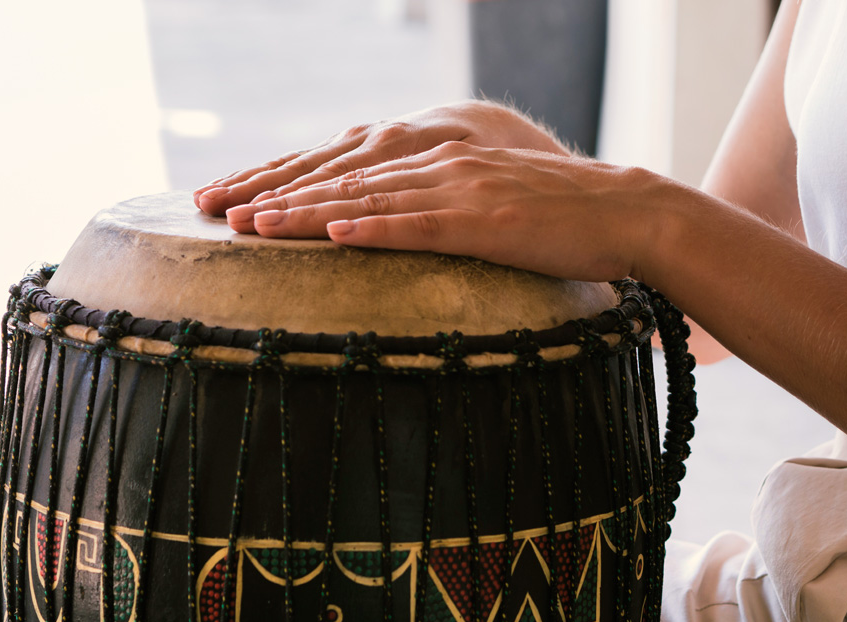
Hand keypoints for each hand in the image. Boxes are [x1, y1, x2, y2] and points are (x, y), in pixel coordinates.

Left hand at [228, 141, 678, 283]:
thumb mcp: (491, 203)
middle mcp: (441, 165)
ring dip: (307, 213)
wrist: (624, 212)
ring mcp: (462, 190)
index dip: (293, 184)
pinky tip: (334, 234)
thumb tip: (400, 227)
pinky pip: (420, 226)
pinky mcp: (486, 222)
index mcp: (439, 161)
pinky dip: (374, 228)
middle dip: (280, 195)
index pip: (351, 172)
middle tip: (222, 210)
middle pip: (345, 180)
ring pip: (370, 199)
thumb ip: (444, 208)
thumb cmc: (560, 219)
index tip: (244, 199)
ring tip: (256, 225)